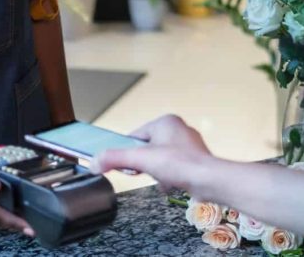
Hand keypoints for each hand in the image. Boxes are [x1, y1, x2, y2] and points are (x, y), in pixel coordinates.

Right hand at [91, 115, 213, 190]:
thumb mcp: (140, 159)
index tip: (128, 164)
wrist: (208, 180)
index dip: (129, 152)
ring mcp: (188, 145)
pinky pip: (173, 169)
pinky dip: (171, 178)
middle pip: (147, 149)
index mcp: (165, 121)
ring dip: (158, 173)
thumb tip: (95, 161)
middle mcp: (178, 129)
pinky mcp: (194, 160)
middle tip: (150, 171)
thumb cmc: (182, 164)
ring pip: (160, 160)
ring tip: (165, 177)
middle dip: (146, 164)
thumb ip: (115, 159)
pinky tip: (174, 183)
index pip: (135, 135)